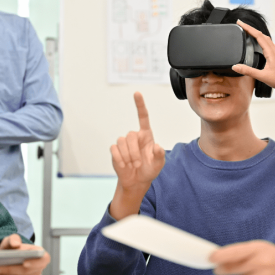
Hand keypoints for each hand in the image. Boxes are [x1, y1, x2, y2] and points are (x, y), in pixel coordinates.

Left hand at [0, 234, 49, 274]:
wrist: (10, 257)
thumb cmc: (13, 247)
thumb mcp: (12, 239)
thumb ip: (14, 239)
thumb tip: (16, 244)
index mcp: (41, 255)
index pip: (43, 260)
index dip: (35, 262)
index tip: (24, 263)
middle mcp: (38, 268)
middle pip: (25, 271)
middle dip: (10, 269)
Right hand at [109, 92, 164, 219]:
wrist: (137, 180)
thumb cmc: (149, 170)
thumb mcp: (159, 164)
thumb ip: (159, 155)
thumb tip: (157, 146)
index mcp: (146, 136)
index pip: (143, 117)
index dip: (140, 105)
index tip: (137, 93)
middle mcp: (134, 137)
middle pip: (130, 135)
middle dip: (134, 151)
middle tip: (139, 164)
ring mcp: (124, 143)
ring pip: (122, 142)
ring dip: (128, 157)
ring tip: (133, 165)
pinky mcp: (115, 150)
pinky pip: (115, 150)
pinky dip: (120, 159)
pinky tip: (125, 165)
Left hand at [210, 240, 274, 274]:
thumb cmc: (271, 258)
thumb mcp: (258, 248)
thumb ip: (239, 252)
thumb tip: (217, 260)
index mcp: (258, 249)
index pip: (236, 252)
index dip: (221, 255)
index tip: (211, 258)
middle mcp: (261, 264)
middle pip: (232, 269)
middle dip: (223, 270)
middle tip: (220, 270)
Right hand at [234, 20, 274, 97]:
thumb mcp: (262, 76)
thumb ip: (248, 71)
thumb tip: (235, 67)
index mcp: (270, 52)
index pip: (257, 35)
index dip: (248, 28)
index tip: (240, 23)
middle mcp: (274, 50)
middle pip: (261, 35)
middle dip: (251, 29)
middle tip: (241, 25)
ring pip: (266, 38)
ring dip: (257, 34)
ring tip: (250, 32)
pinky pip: (269, 44)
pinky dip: (263, 40)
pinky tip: (263, 44)